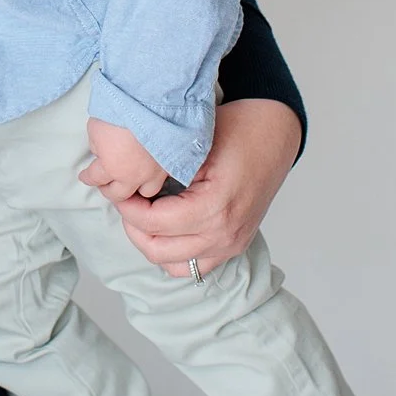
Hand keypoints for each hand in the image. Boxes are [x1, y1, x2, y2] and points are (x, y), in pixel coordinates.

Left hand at [80, 118, 169, 202]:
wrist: (152, 102)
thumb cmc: (122, 111)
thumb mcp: (96, 128)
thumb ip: (97, 145)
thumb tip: (102, 152)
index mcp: (111, 167)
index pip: (94, 179)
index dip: (88, 177)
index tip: (85, 177)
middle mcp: (134, 175)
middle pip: (119, 194)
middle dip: (109, 190)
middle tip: (106, 184)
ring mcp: (155, 171)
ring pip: (145, 192)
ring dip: (136, 188)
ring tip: (132, 180)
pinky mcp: (172, 163)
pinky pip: (164, 178)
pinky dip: (155, 176)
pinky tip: (152, 169)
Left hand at [104, 98, 301, 276]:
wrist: (276, 132)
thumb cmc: (238, 129)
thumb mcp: (195, 141)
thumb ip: (163, 166)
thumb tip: (127, 181)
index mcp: (215, 207)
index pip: (153, 222)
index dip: (127, 206)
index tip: (119, 189)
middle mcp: (225, 234)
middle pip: (158, 249)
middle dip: (133, 225)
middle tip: (127, 199)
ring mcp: (232, 244)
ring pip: (173, 264)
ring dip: (151, 241)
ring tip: (143, 213)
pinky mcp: (235, 245)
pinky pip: (194, 266)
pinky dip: (173, 253)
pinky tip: (164, 227)